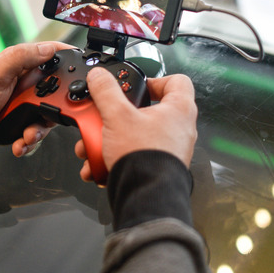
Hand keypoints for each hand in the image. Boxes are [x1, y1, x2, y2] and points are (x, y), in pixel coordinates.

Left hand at [0, 42, 70, 153]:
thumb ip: (21, 57)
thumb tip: (48, 48)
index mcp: (21, 66)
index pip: (52, 57)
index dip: (68, 61)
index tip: (81, 71)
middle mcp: (26, 84)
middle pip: (56, 92)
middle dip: (53, 109)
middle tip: (44, 117)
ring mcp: (23, 104)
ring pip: (47, 116)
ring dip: (39, 130)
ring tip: (27, 136)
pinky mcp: (19, 122)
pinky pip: (34, 132)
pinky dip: (28, 141)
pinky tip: (19, 144)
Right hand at [75, 69, 197, 181]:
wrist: (146, 196)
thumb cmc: (144, 157)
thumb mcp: (117, 116)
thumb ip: (106, 91)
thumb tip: (99, 76)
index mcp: (179, 109)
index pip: (176, 81)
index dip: (156, 79)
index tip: (137, 87)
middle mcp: (179, 129)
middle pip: (147, 111)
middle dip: (118, 116)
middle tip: (105, 117)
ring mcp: (170, 149)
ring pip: (136, 136)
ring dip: (111, 139)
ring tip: (93, 146)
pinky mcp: (159, 166)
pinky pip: (135, 155)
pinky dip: (115, 157)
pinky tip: (98, 164)